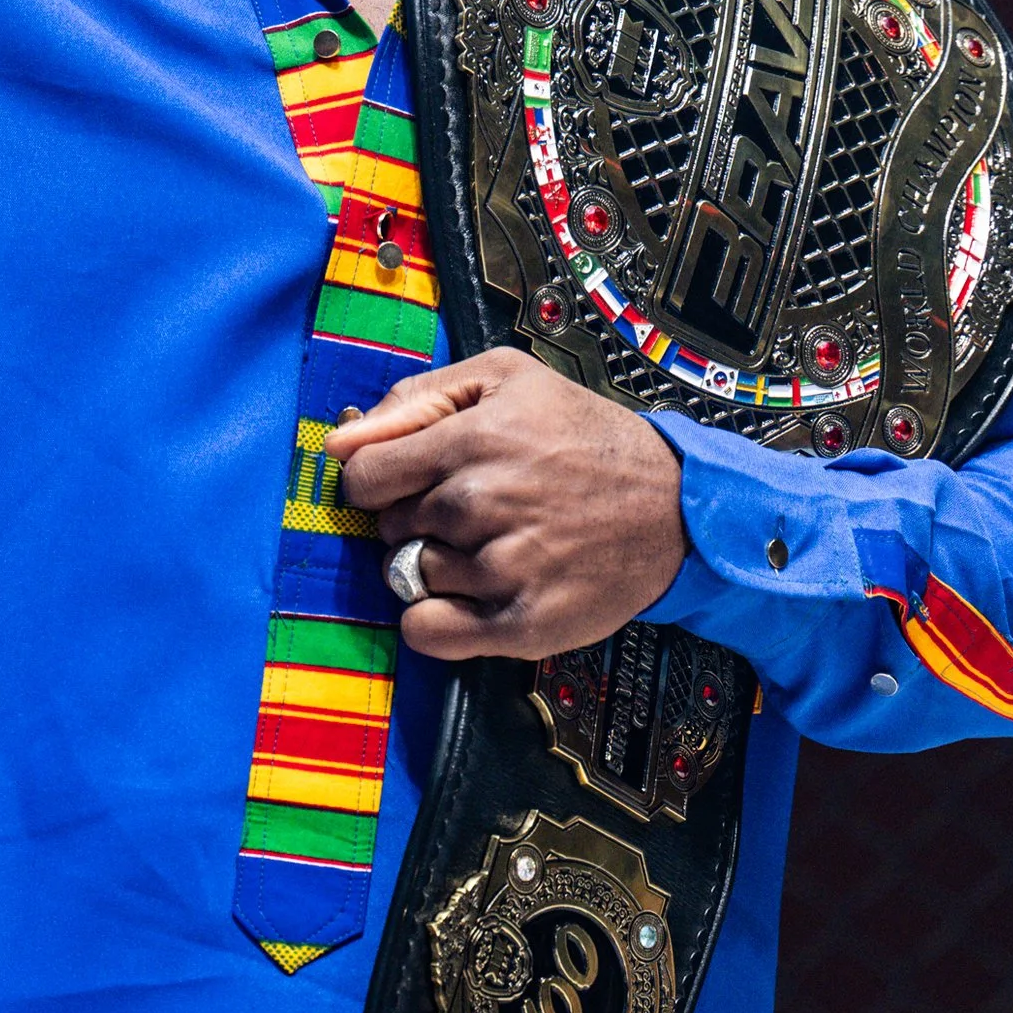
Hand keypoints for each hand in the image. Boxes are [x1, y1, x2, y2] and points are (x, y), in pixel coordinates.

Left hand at [328, 349, 686, 662]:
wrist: (672, 504)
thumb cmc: (583, 437)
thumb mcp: (505, 379)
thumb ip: (415, 399)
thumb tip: (340, 440)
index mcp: (472, 439)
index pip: (363, 476)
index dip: (380, 478)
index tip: (409, 481)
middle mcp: (481, 503)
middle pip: (389, 528)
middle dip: (417, 518)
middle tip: (473, 508)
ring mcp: (502, 566)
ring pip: (409, 576)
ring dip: (436, 565)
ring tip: (492, 544)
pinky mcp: (522, 622)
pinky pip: (428, 632)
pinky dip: (434, 620)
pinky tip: (469, 597)